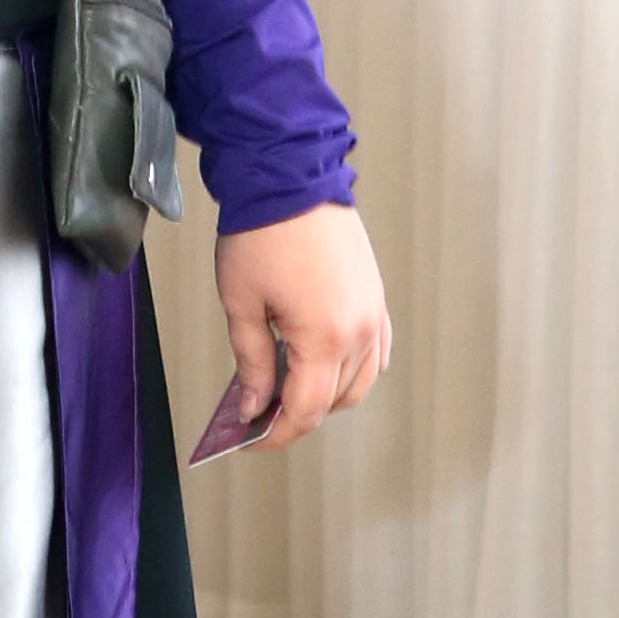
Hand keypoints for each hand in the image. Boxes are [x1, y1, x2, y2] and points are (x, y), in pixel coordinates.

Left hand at [213, 203, 389, 450]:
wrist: (292, 176)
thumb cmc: (262, 233)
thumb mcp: (241, 304)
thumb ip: (250, 362)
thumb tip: (253, 404)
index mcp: (325, 337)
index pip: (306, 410)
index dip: (277, 434)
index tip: (252, 441)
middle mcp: (361, 331)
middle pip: (335, 401)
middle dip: (299, 415)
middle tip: (260, 414)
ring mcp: (374, 313)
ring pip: (360, 381)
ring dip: (327, 394)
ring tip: (286, 389)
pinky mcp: (376, 296)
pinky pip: (376, 351)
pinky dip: (353, 368)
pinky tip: (323, 365)